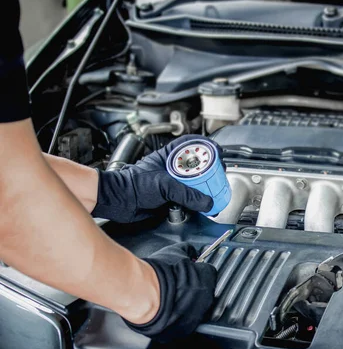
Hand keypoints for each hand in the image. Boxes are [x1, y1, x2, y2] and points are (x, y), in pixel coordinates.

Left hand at [92, 135, 218, 222]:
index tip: (218, 153)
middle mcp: (171, 167)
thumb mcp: (164, 185)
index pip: (192, 144)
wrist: (118, 201)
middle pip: (197, 165)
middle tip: (219, 175)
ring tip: (213, 191)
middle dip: (210, 170)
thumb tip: (206, 202)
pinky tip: (200, 205)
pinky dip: (195, 201)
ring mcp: (171, 182)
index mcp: (169, 156)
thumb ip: (186, 194)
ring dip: (203, 187)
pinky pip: (187, 197)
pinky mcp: (169, 197)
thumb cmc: (132, 184)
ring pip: (193, 182)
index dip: (207, 146)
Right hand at [124, 242, 216, 341]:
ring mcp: (197, 315)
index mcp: (207, 278)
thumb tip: (191, 250)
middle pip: (204, 290)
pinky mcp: (185, 328)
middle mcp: (207, 298)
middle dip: (193, 286)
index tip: (188, 269)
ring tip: (171, 296)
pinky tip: (168, 308)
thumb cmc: (159, 275)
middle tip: (177, 283)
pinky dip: (179, 316)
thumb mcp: (175, 251)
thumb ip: (188, 250)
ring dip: (187, 302)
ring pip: (195, 307)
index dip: (196, 269)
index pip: (208, 271)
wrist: (144, 296)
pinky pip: (186, 321)